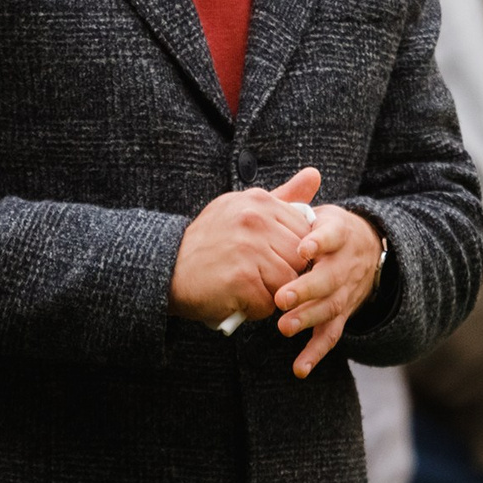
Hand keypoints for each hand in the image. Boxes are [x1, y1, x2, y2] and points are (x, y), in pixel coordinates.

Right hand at [169, 168, 319, 327]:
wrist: (166, 269)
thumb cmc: (210, 244)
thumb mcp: (243, 210)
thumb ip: (282, 196)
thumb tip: (315, 173)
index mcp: (258, 201)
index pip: (304, 232)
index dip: (289, 252)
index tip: (267, 257)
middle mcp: (255, 219)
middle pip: (299, 258)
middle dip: (283, 274)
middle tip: (254, 275)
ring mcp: (248, 248)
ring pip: (289, 282)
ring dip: (270, 293)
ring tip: (245, 286)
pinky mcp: (242, 278)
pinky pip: (270, 303)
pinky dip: (255, 309)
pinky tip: (235, 298)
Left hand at [274, 203, 385, 378]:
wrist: (369, 249)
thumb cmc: (327, 229)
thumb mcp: (319, 211)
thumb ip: (302, 199)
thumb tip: (303, 175)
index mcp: (339, 234)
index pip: (332, 236)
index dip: (319, 241)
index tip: (303, 246)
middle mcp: (346, 264)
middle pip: (330, 278)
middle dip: (307, 289)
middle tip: (282, 297)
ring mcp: (346, 292)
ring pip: (331, 307)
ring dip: (308, 319)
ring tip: (284, 327)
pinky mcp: (343, 314)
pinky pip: (331, 335)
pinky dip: (315, 353)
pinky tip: (299, 368)